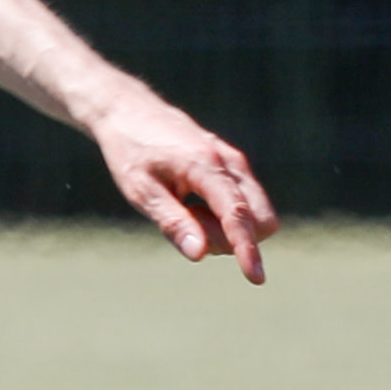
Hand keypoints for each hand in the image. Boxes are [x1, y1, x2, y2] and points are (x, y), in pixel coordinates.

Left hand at [98, 91, 276, 282]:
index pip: (237, 215)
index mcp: (205, 165)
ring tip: (187, 212)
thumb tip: (200, 254)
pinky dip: (224, 216)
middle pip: (261, 218)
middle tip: (190, 227)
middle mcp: (230, 162)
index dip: (247, 249)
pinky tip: (194, 206)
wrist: (129, 111)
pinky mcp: (234, 165)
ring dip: (227, 228)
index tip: (255, 278)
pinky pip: (246, 203)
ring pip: (256, 212)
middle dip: (234, 239)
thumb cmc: (131, 151)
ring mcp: (236, 162)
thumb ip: (173, 221)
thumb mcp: (140, 190)